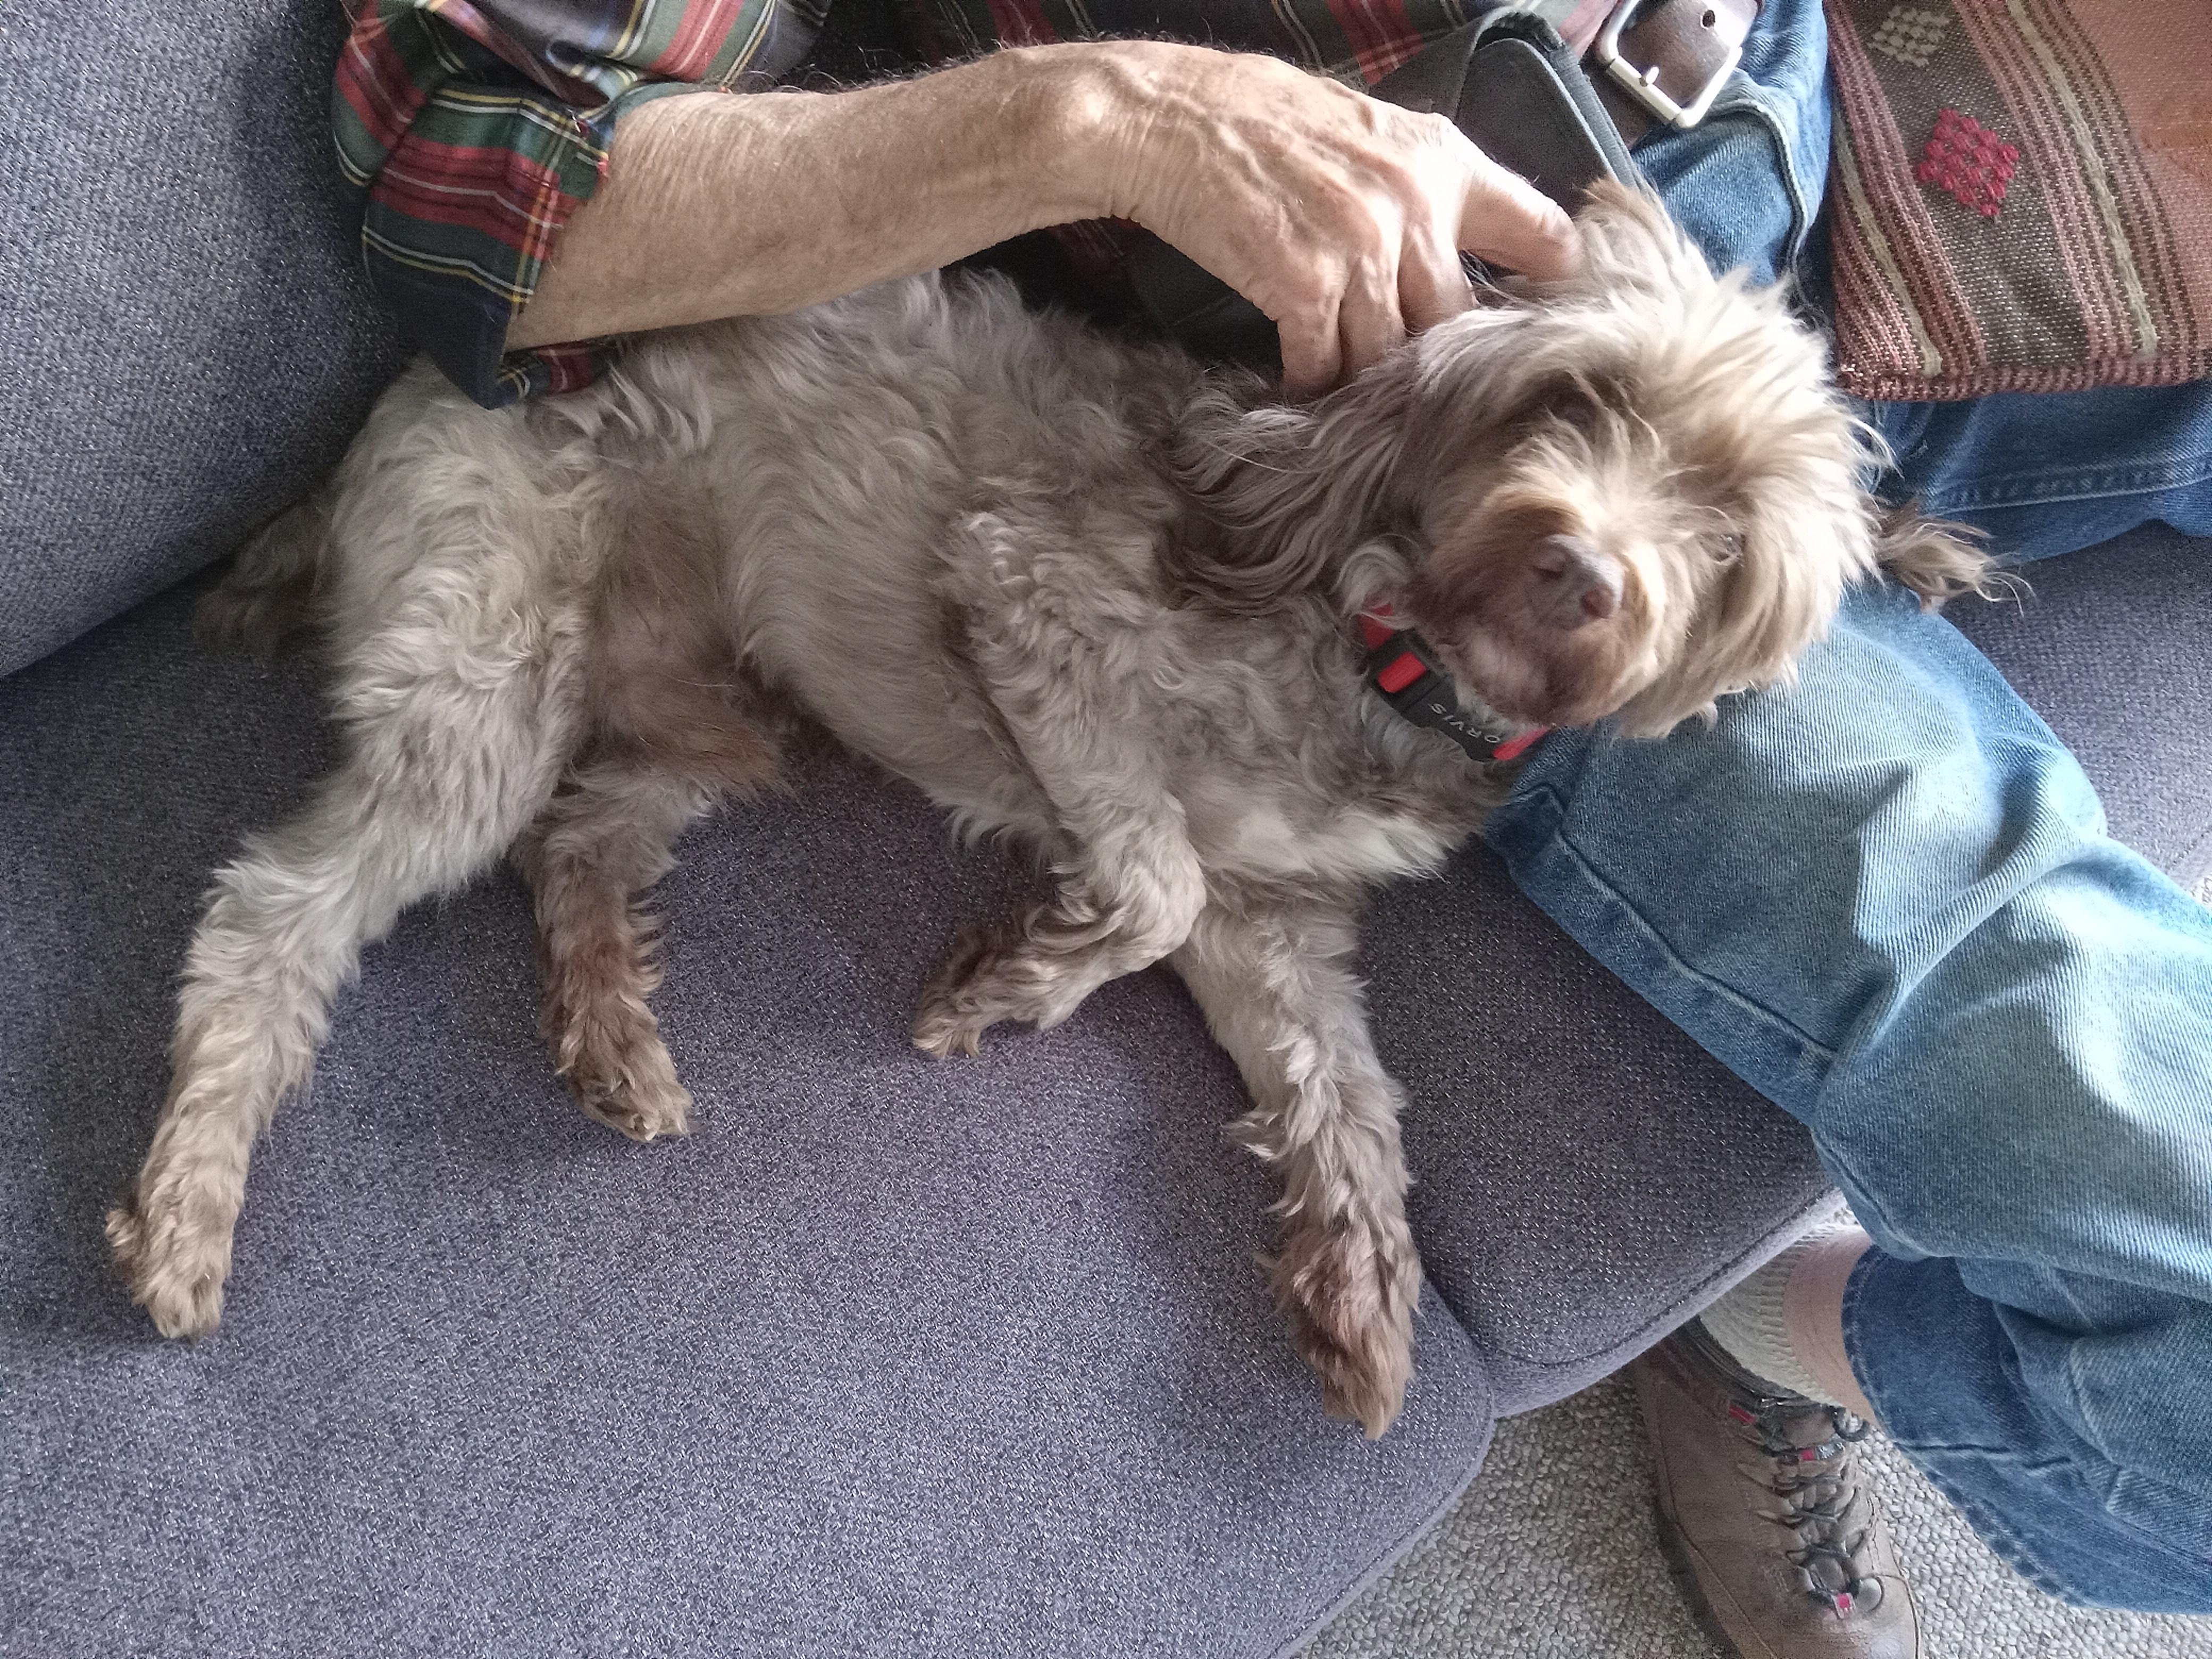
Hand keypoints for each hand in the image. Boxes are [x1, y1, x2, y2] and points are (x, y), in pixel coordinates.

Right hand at [1071, 42, 1580, 395]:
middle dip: (1433, 360)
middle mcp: (1416, 204)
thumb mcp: (1370, 136)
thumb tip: (1459, 264)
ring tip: (1346, 390)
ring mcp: (1362, 247)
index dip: (1546, 295)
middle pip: (1459, 322)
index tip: (1529, 335)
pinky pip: (1326, 366)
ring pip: (1393, 355)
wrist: (1171, 119)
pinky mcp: (1306, 285)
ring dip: (1365, 380)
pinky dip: (1311, 383)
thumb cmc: (1262, 125)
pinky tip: (1296, 381)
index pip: (1544, 238)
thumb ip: (1424, 193)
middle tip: (1410, 388)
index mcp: (1445, 162)